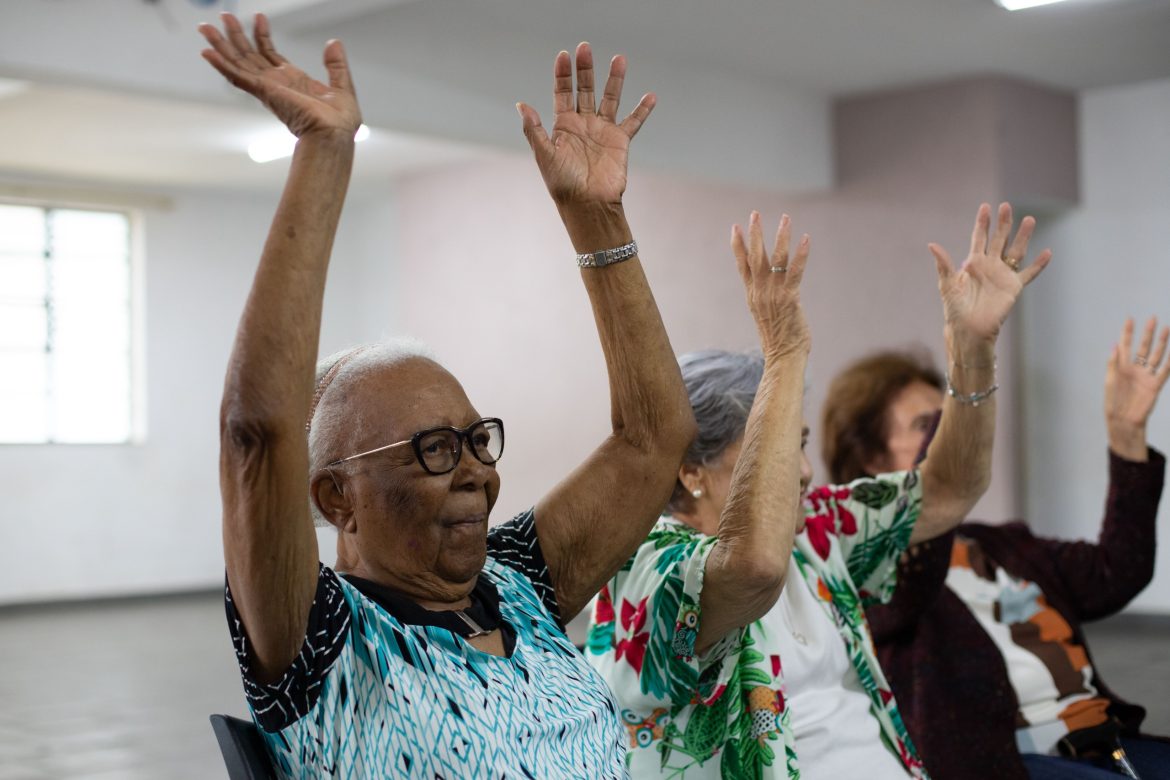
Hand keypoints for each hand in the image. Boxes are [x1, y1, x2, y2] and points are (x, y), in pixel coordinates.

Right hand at [198, 13, 360, 139]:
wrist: (334, 135)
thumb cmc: (339, 123)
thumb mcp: (342, 86)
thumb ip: (336, 65)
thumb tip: (333, 43)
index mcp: (292, 81)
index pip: (270, 54)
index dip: (262, 35)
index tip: (259, 17)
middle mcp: (276, 84)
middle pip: (248, 56)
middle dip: (235, 35)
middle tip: (223, 16)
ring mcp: (267, 88)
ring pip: (238, 63)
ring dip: (221, 45)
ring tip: (206, 28)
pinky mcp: (263, 92)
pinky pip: (238, 77)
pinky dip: (222, 65)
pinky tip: (208, 53)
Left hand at [517, 43, 653, 207]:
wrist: (588, 205)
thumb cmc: (563, 184)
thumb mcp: (544, 155)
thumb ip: (534, 130)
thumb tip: (521, 105)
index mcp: (563, 126)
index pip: (563, 92)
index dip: (563, 74)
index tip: (564, 55)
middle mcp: (583, 124)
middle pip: (585, 89)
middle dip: (585, 69)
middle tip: (586, 47)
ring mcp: (602, 131)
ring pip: (610, 98)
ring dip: (615, 79)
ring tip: (620, 58)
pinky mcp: (620, 141)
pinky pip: (633, 122)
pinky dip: (642, 110)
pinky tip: (650, 96)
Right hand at [731, 212, 810, 359]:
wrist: (782, 356)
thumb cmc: (778, 339)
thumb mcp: (766, 315)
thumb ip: (766, 298)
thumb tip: (770, 289)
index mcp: (752, 295)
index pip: (742, 265)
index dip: (738, 245)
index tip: (734, 227)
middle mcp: (759, 292)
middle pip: (754, 257)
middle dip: (754, 234)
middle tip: (754, 214)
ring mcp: (773, 294)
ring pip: (776, 260)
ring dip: (780, 237)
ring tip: (785, 218)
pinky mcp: (790, 298)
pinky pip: (795, 272)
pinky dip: (801, 255)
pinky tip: (805, 239)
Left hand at [931, 203, 1051, 347]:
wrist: (968, 328)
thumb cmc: (955, 308)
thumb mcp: (946, 284)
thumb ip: (943, 264)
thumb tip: (932, 245)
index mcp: (973, 262)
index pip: (979, 238)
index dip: (982, 223)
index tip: (985, 206)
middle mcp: (990, 266)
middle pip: (998, 239)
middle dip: (1002, 223)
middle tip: (1006, 206)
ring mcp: (1003, 275)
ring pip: (1016, 251)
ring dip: (1023, 236)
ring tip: (1029, 219)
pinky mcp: (1013, 287)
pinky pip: (1029, 273)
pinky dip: (1039, 264)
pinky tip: (1048, 252)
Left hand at [1105, 316, 1169, 444]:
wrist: (1123, 419)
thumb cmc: (1113, 401)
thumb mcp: (1110, 381)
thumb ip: (1113, 363)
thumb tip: (1115, 344)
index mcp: (1121, 366)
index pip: (1125, 345)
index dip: (1127, 332)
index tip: (1130, 319)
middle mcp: (1135, 368)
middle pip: (1144, 347)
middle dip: (1148, 333)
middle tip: (1153, 319)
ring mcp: (1146, 376)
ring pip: (1156, 355)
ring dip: (1161, 343)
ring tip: (1167, 329)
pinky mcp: (1155, 385)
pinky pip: (1165, 371)